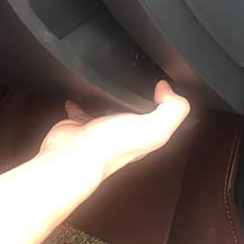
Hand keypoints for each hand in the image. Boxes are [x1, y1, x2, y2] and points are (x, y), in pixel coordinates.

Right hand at [38, 80, 189, 178]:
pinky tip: (77, 99)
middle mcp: (122, 135)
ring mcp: (99, 130)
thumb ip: (171, 109)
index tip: (165, 88)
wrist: (72, 156)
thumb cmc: (110, 147)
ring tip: (111, 91)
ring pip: (108, 113)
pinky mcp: (79, 126)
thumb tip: (169, 91)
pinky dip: (78, 104)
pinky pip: (80, 111)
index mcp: (143, 137)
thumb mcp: (155, 128)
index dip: (166, 105)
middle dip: (139, 105)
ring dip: (109, 102)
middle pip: (135, 118)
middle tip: (142, 90)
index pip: (160, 121)